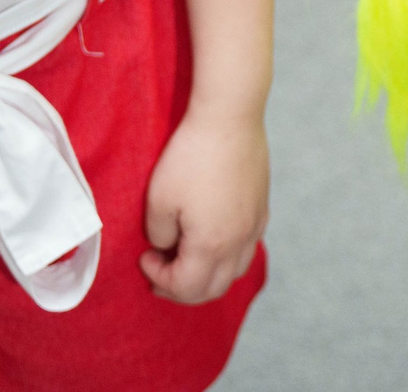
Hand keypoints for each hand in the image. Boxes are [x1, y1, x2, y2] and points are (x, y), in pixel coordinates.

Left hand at [141, 107, 267, 302]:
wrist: (229, 118)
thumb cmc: (190, 157)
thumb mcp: (159, 199)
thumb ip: (159, 234)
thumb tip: (167, 244)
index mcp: (211, 245)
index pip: (185, 287)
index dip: (159, 279)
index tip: (144, 256)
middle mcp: (239, 242)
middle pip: (214, 289)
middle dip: (183, 287)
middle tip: (161, 270)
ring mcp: (255, 226)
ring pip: (235, 272)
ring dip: (208, 275)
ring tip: (187, 257)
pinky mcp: (262, 208)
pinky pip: (247, 248)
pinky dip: (227, 257)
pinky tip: (212, 237)